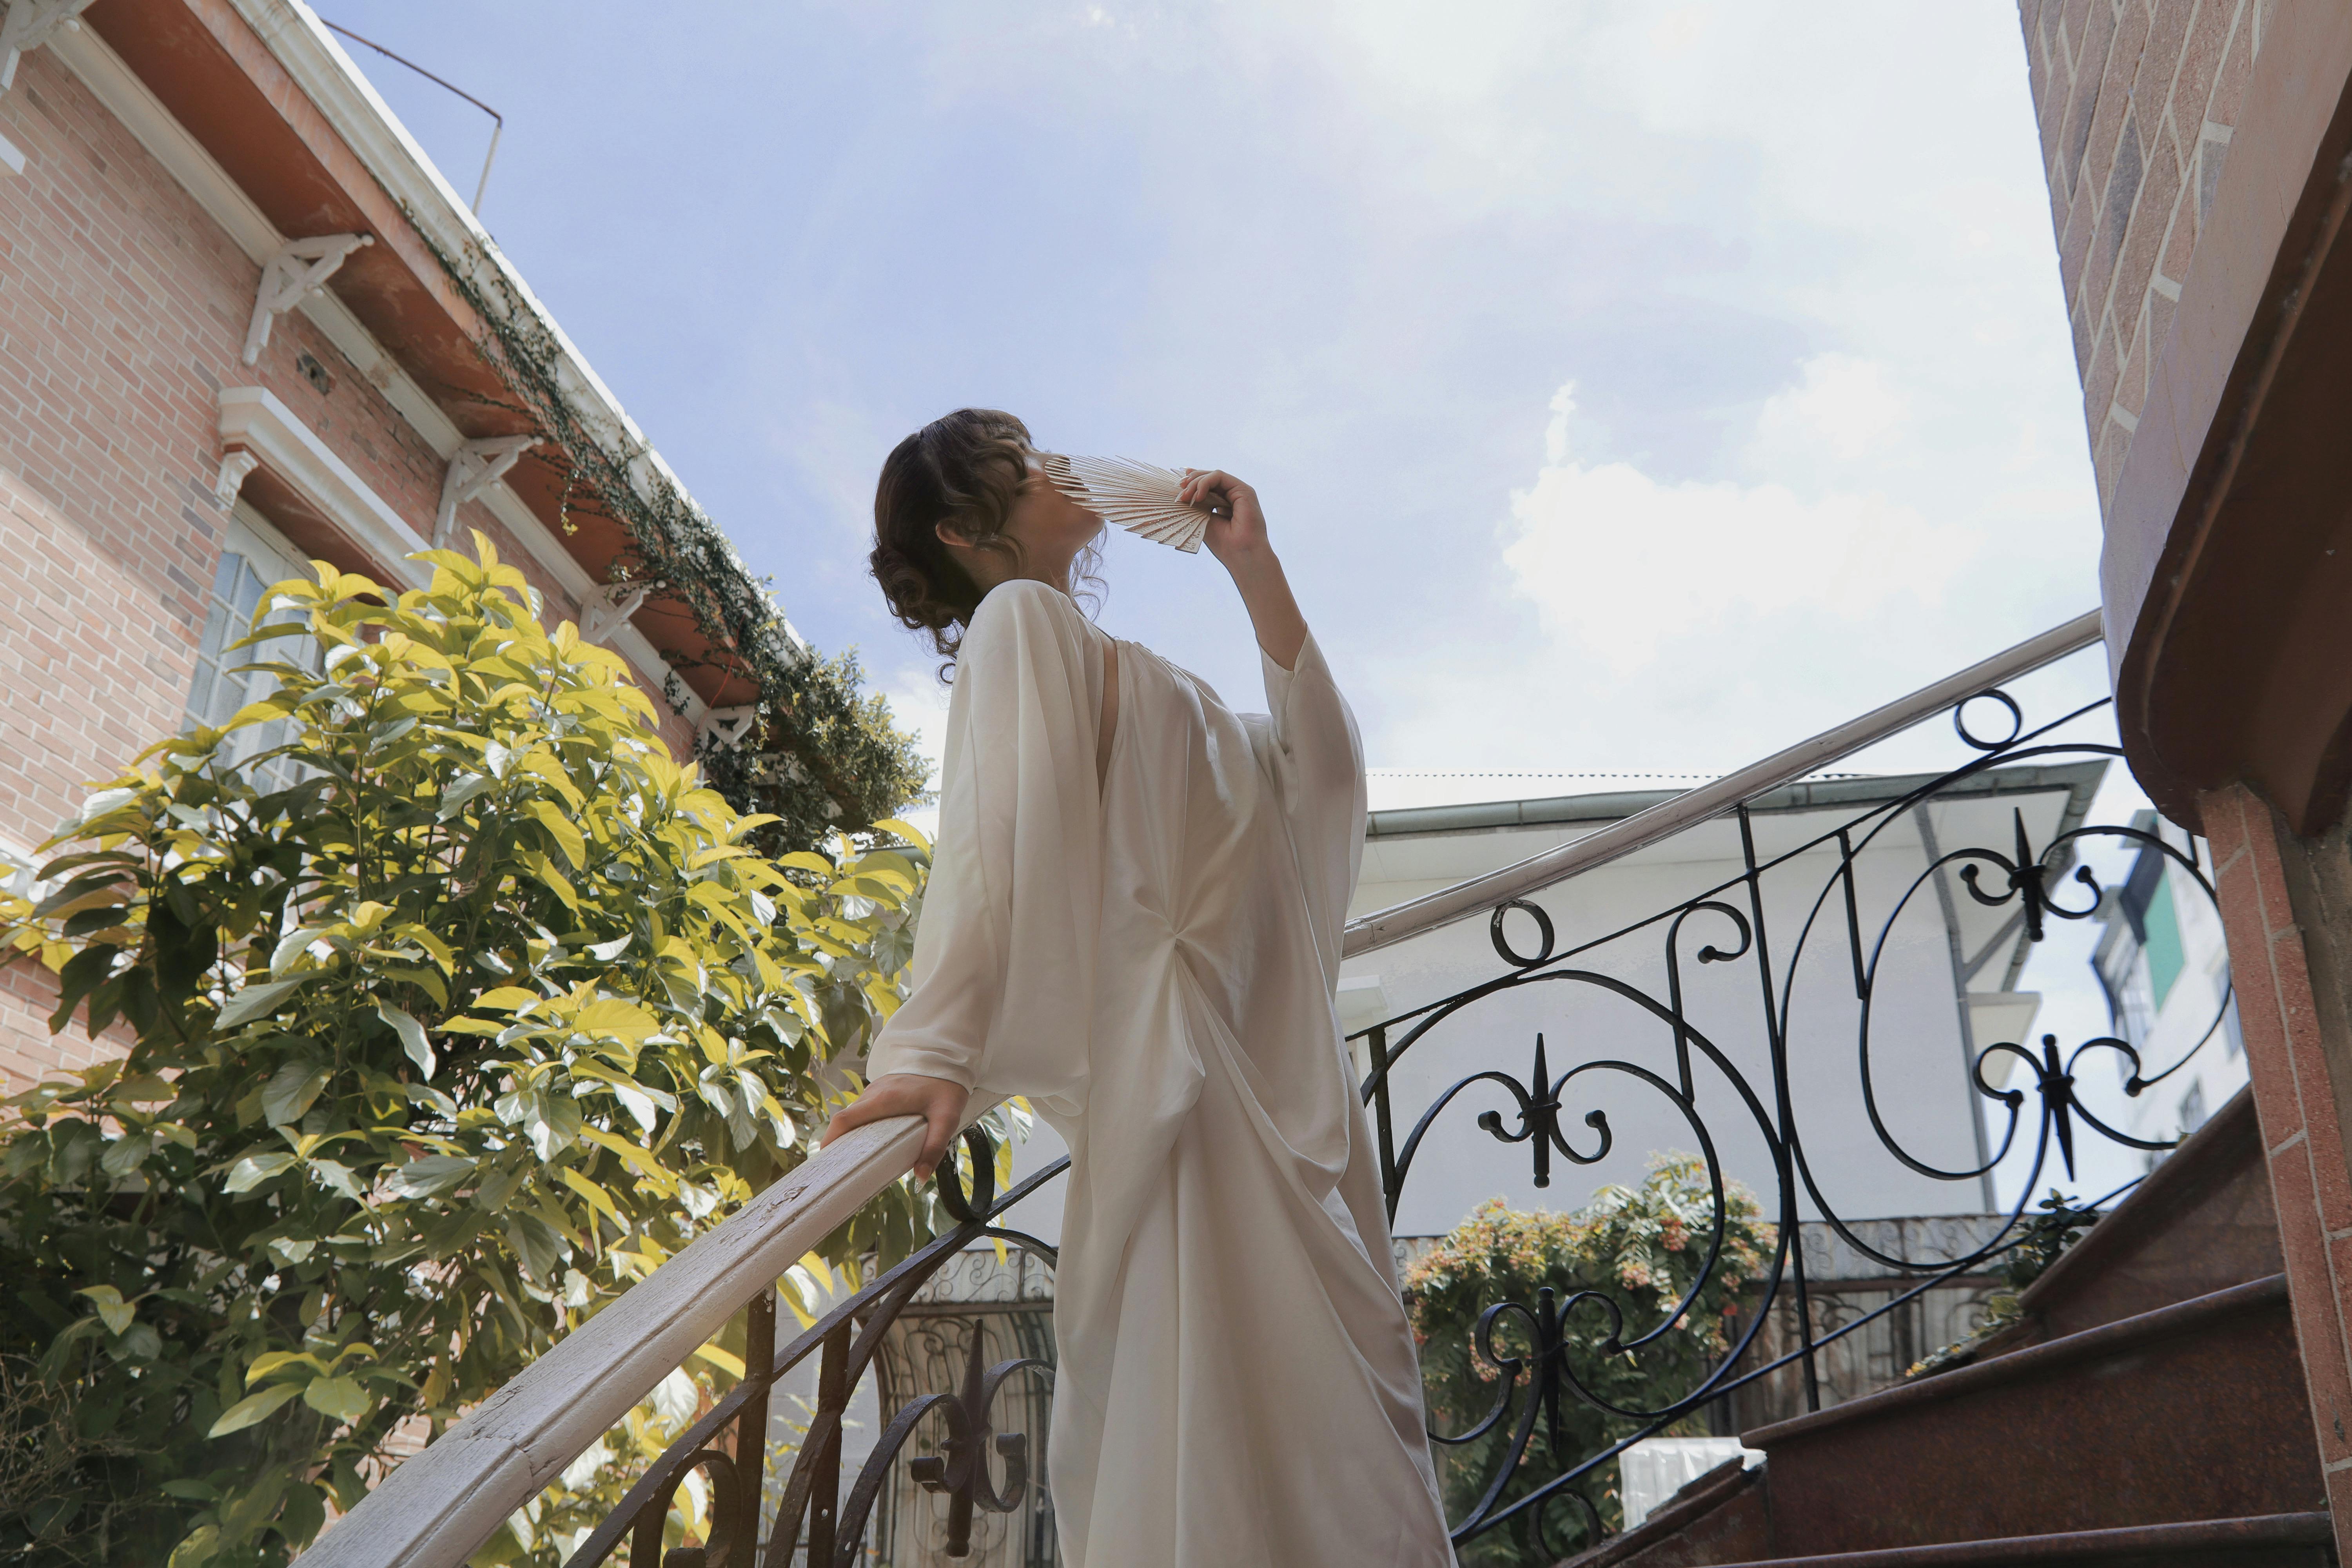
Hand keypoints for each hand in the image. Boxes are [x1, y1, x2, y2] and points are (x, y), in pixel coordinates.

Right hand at [822, 1072, 969, 1182]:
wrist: (949, 1058)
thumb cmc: (947, 1087)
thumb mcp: (946, 1119)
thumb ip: (933, 1148)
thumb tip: (920, 1177)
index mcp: (884, 1100)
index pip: (845, 1120)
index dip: (830, 1139)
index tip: (825, 1159)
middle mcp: (874, 1093)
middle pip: (845, 1119)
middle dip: (836, 1141)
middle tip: (837, 1166)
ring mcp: (876, 1089)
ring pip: (854, 1113)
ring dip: (848, 1133)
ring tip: (852, 1157)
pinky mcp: (882, 1088)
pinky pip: (863, 1108)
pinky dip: (859, 1124)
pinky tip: (868, 1139)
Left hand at [1178, 469, 1270, 565]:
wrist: (1242, 554)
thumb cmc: (1224, 543)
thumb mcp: (1203, 521)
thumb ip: (1196, 506)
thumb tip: (1181, 493)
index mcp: (1224, 504)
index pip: (1207, 486)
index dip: (1192, 482)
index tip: (1178, 486)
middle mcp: (1232, 496)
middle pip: (1209, 478)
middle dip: (1191, 482)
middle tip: (1180, 494)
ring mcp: (1238, 492)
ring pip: (1213, 476)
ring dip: (1196, 483)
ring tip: (1187, 496)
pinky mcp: (1243, 490)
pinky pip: (1219, 476)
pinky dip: (1205, 482)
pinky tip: (1198, 496)